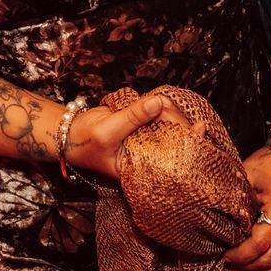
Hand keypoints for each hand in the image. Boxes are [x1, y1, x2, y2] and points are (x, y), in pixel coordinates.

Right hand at [62, 91, 196, 179]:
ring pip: (164, 124)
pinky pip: (154, 116)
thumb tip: (159, 102)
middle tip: (167, 105)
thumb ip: (133, 117)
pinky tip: (158, 102)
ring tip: (161, 102)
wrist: (69, 133)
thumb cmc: (85, 140)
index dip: (188, 144)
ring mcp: (143, 140)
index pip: (170, 159)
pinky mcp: (139, 126)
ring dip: (167, 112)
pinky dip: (156, 108)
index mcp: (139, 168)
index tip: (200, 128)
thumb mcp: (107, 130)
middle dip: (175, 121)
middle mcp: (145, 156)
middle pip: (172, 139)